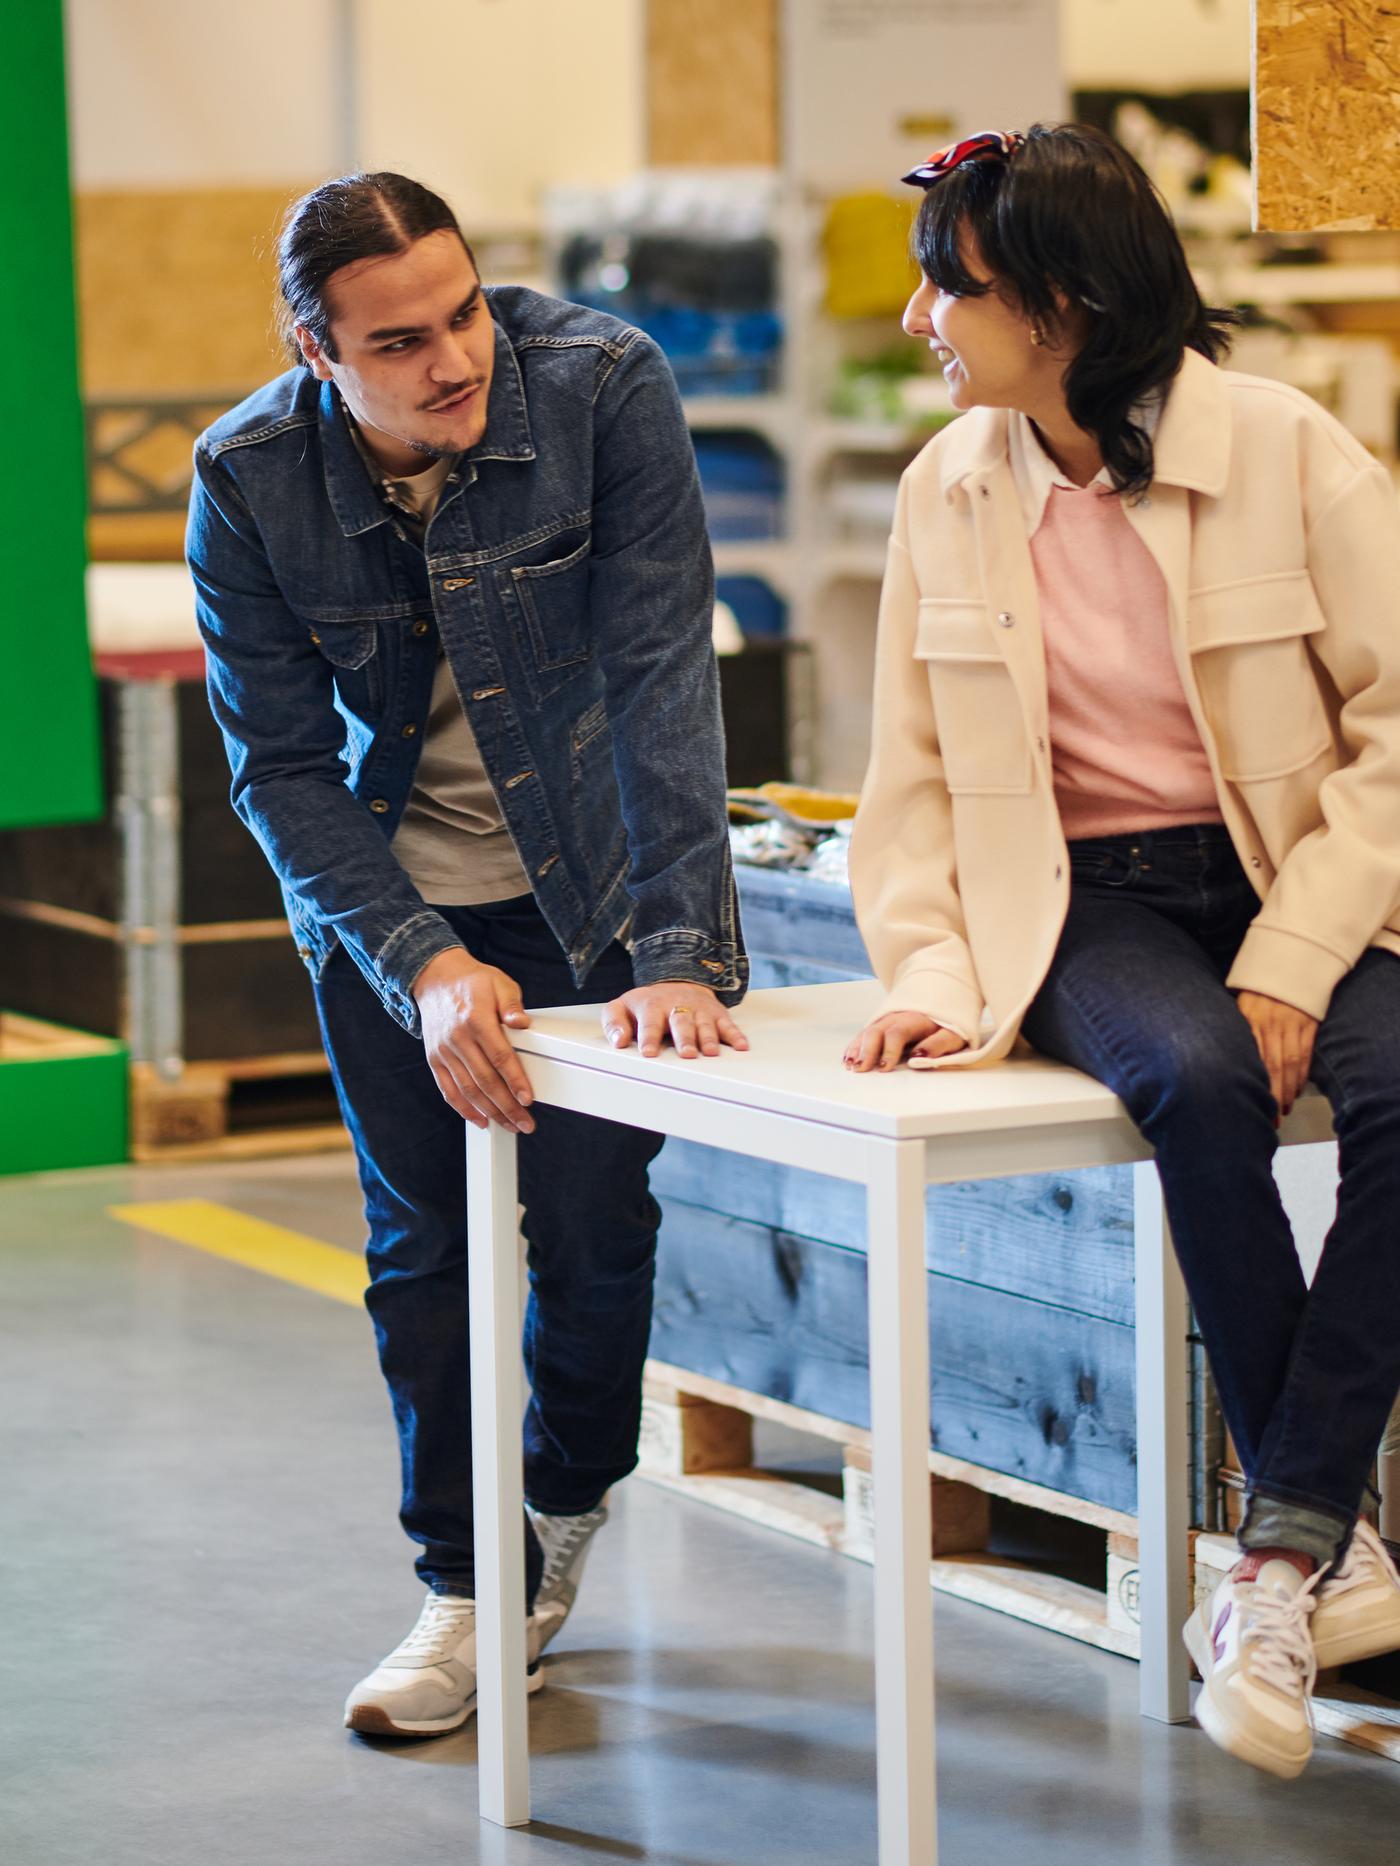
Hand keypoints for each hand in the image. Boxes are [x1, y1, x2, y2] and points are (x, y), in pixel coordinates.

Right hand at [412, 948, 535, 1132]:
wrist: (434, 978)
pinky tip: (480, 1120)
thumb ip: (512, 1003)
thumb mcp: (499, 983)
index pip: (499, 1056)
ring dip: (489, 1112)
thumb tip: (523, 1023)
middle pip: (484, 1080)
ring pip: (467, 1089)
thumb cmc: (472, 982)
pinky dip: (464, 1108)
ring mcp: (444, 1051)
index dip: (514, 1080)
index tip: (527, 1099)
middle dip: (507, 1106)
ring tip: (509, 1125)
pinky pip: (448, 1089)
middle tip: (525, 1123)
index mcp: (476, 1019)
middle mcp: (458, 1038)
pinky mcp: (435, 1059)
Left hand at [602, 982, 748, 1059]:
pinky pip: (727, 1024)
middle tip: (686, 1054)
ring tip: (710, 1053)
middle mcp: (677, 1007)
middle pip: (681, 1023)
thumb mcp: (622, 1007)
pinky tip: (741, 1047)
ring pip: (704, 1024)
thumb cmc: (647, 1004)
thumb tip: (617, 1041)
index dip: (649, 1037)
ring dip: (708, 1038)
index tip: (649, 1053)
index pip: (650, 1023)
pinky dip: (735, 1035)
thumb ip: (613, 1022)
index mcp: (652, 1006)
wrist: (676, 982)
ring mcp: (699, 1010)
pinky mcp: (716, 1013)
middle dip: (685, 1038)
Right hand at [844, 1012, 967, 1071]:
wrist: (944, 1002)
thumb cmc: (949, 1025)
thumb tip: (918, 1058)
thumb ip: (937, 1046)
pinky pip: (864, 1034)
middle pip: (876, 1031)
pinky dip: (855, 1046)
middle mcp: (896, 1018)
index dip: (889, 1051)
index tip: (885, 1067)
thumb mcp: (953, 1035)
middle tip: (861, 1069)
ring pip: (867, 1032)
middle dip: (867, 1051)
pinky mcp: (882, 1025)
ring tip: (850, 1066)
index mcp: (915, 1019)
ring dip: (857, 1049)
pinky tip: (848, 1058)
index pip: (897, 1033)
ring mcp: (886, 1020)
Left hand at [1235, 990, 1317, 1119]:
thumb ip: (1235, 1030)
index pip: (1251, 1059)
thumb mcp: (1239, 1005)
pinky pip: (1305, 1053)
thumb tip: (1223, 1058)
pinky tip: (1297, 1089)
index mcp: (1249, 1019)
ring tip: (1283, 1109)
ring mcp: (1291, 1024)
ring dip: (1287, 1090)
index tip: (1248, 1105)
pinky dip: (1302, 1074)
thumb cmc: (1257, 989)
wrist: (1286, 965)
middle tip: (1269, 1120)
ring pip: (1290, 1063)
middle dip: (1271, 1096)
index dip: (1252, 1085)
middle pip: (1271, 1067)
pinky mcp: (1309, 1023)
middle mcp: (1270, 1023)